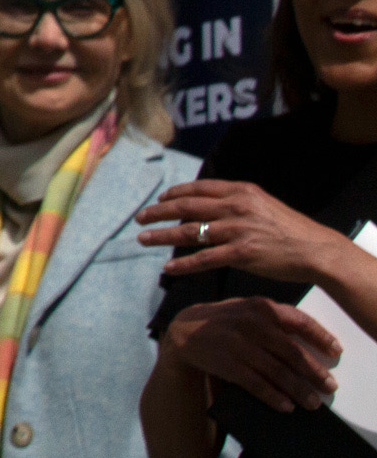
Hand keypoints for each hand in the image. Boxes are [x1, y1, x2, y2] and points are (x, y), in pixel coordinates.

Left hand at [138, 179, 357, 284]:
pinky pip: (204, 259)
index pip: (198, 189)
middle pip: (186, 207)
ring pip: (189, 232)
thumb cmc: (289, 229)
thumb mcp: (262, 204)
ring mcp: (237, 230)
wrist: (315, 249)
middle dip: (158, 212)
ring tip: (142, 239)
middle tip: (140, 217)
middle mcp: (235, 207)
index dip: (174, 194)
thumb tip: (207, 204)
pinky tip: (168, 268)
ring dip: (162, 236)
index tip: (160, 200)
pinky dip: (183, 264)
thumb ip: (235, 201)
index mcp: (240, 191)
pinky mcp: (241, 254)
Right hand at [156, 297, 340, 412]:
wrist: (183, 331)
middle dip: (314, 372)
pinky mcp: (227, 364)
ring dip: (298, 390)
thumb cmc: (224, 322)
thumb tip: (311, 342)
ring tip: (312, 403)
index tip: (336, 352)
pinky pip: (257, 384)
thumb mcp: (247, 310)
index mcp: (259, 306)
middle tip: (329, 386)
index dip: (321, 337)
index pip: (299, 321)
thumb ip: (273, 318)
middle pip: (292, 352)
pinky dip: (274, 396)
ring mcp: (238, 344)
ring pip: (277, 371)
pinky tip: (286, 406)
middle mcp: (250, 323)